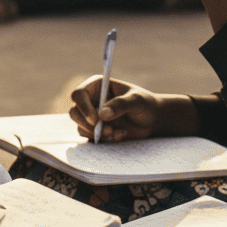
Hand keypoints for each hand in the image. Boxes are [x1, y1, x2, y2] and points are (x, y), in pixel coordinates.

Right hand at [70, 76, 197, 140]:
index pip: (79, 94)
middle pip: (74, 113)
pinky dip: (104, 140)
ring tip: (117, 132)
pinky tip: (120, 135)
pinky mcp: (96, 130)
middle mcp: (91, 100)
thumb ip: (121, 105)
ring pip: (81, 127)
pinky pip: (91, 138)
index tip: (96, 119)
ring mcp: (92, 116)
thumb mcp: (137, 101)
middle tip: (107, 130)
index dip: (83, 107)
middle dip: (88, 125)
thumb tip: (102, 115)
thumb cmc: (145, 104)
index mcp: (97, 86)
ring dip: (98, 134)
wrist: (152, 120)